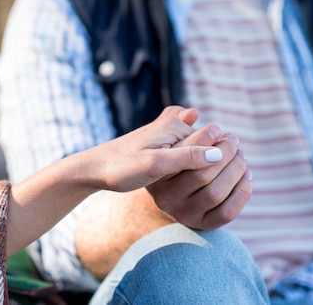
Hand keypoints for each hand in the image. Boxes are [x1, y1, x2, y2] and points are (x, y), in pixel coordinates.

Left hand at [85, 106, 223, 192]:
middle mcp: (176, 126)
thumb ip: (187, 158)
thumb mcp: (155, 165)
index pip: (213, 144)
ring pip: (198, 153)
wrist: (94, 168)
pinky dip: (190, 165)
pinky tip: (185, 180)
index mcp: (176, 126)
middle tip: (197, 187)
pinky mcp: (165, 145)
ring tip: (188, 185)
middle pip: (208, 147)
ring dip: (200, 169)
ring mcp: (170, 135)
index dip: (218, 164)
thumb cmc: (121, 168)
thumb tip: (219, 153)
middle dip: (209, 167)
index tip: (210, 184)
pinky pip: (188, 154)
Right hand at [146, 111, 252, 229]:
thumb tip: (192, 113)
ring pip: (216, 192)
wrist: (174, 194)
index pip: (183, 154)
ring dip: (236, 170)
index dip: (205, 139)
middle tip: (234, 140)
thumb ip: (176, 122)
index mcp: (157, 174)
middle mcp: (166, 198)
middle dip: (226, 152)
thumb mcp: (170, 139)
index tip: (218, 129)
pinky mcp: (203, 225)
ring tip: (242, 155)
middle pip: (202, 174)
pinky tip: (247, 175)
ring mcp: (184, 214)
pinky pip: (227, 212)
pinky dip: (242, 192)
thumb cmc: (176, 157)